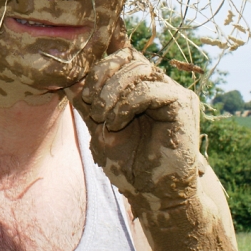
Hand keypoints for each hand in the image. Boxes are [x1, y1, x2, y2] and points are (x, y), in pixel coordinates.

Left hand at [66, 46, 199, 213]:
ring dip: (113, 92)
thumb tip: (67, 79)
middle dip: (103, 78)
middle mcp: (161, 85)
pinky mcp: (183, 105)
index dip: (99, 67)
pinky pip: (150, 89)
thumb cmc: (129, 165)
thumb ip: (87, 103)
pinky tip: (116, 123)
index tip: (85, 94)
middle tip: (93, 106)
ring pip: (140, 68)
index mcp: (143, 87)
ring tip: (104, 118)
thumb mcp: (99, 127)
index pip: (122, 55)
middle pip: (130, 57)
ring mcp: (173, 93)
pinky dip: (126, 104)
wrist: (153, 194)